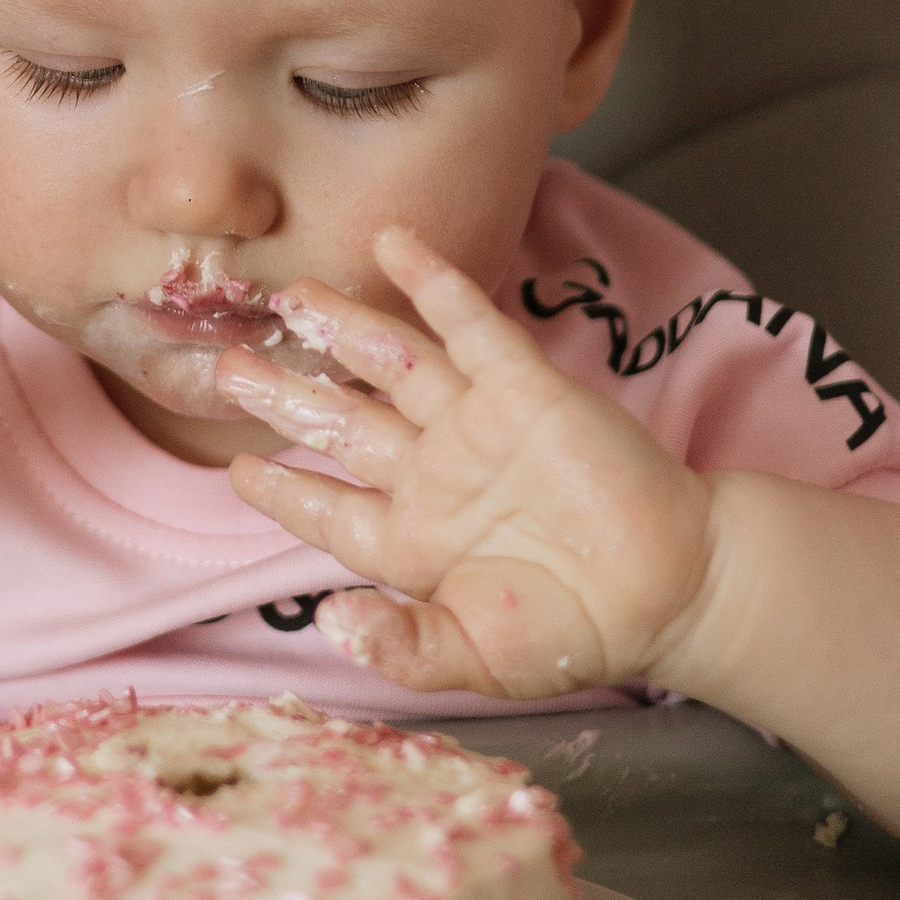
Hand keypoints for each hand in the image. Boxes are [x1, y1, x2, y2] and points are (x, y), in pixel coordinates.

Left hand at [217, 224, 715, 701]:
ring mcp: (475, 423)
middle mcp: (432, 473)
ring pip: (390, 361)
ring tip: (289, 293)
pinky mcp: (524, 385)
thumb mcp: (480, 658)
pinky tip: (394, 241)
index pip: (327, 508)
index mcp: (412, 541)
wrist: (674, 587)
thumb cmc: (579, 631)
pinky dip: (432, 280)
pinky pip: (468, 323)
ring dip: (341, 325)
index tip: (236, 471)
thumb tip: (326, 625)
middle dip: (283, 393)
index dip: (282, 491)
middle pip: (341, 421)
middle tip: (225, 364)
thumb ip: (405, 647)